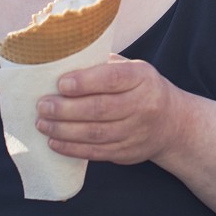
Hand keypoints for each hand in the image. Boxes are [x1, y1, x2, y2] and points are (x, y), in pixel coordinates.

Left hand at [35, 58, 190, 164]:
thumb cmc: (141, 89)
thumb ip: (103, 66)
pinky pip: (96, 152)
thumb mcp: (132, 69)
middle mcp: (143, 105)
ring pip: (95, 133)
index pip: (112, 79)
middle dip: (66, 109)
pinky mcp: (128, 153)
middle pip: (100, 109)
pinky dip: (72, 149)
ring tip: (42, 123)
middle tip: (42, 106)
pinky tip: (54, 142)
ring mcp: (136, 132)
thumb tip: (62, 63)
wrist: (173, 123)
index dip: (85, 82)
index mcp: (142, 78)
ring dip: (64, 130)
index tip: (60, 84)